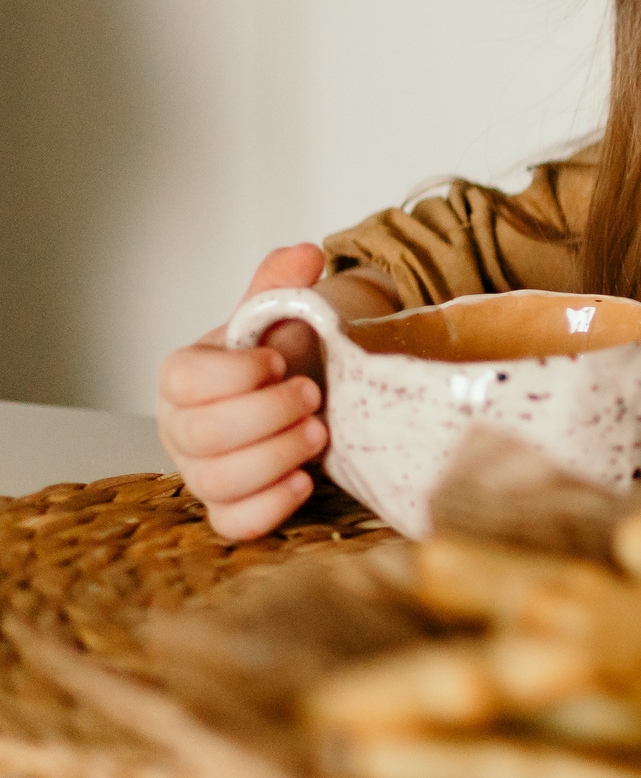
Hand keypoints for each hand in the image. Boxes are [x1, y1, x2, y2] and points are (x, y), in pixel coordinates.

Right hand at [156, 245, 389, 540]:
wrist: (300, 394)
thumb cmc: (279, 359)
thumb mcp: (277, 317)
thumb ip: (281, 285)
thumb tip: (305, 253)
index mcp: (184, 377)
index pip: (185, 381)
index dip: (234, 374)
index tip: (278, 362)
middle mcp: (182, 428)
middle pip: (203, 434)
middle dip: (267, 415)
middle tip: (314, 397)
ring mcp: (203, 473)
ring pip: (219, 481)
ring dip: (277, 456)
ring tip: (320, 434)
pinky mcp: (230, 508)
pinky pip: (234, 524)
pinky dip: (270, 506)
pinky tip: (305, 480)